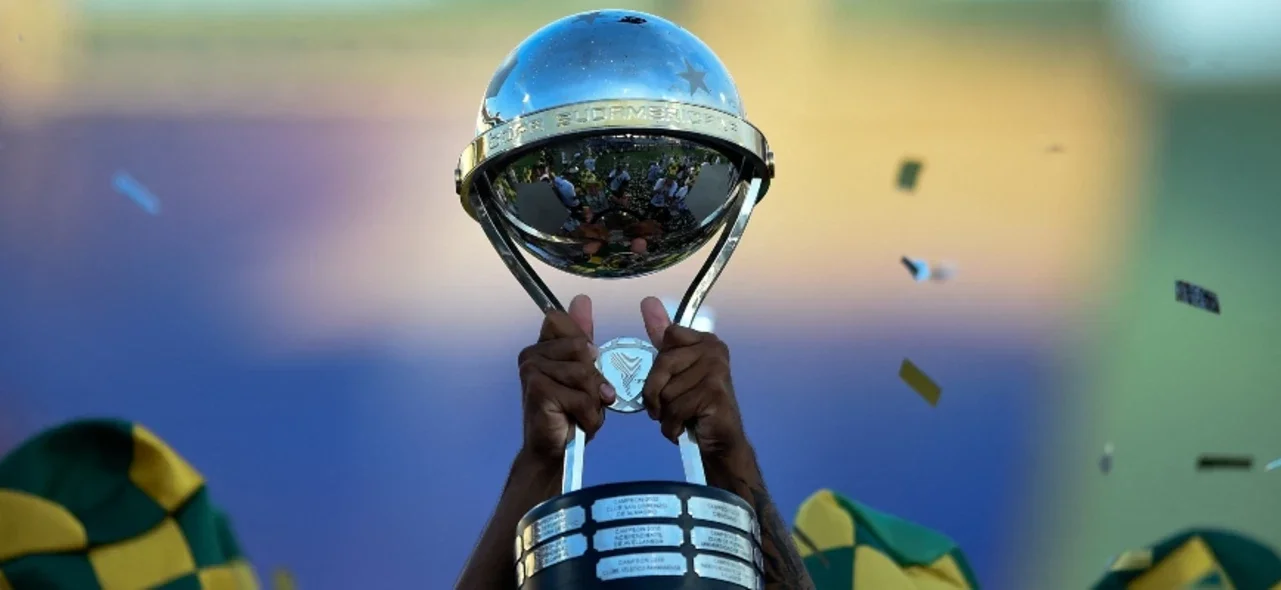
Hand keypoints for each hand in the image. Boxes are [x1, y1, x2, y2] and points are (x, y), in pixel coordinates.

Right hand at [517, 295, 616, 462]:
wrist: (552, 450)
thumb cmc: (568, 412)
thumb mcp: (582, 373)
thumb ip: (582, 339)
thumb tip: (581, 299)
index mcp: (542, 346)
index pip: (563, 321)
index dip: (581, 343)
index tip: (585, 365)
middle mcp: (531, 354)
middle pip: (583, 349)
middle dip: (594, 378)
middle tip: (587, 398)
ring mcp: (532, 371)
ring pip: (585, 374)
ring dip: (593, 400)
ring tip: (583, 413)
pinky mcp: (538, 390)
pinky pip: (581, 396)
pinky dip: (589, 415)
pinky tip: (578, 423)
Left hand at [639, 296, 746, 458]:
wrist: (720, 442)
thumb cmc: (695, 407)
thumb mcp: (674, 371)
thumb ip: (663, 339)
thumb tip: (648, 301)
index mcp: (705, 340)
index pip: (667, 338)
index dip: (658, 369)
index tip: (670, 383)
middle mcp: (714, 350)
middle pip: (662, 364)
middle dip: (656, 394)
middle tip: (667, 409)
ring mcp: (716, 370)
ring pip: (666, 391)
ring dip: (666, 414)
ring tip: (681, 418)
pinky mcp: (714, 393)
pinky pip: (675, 408)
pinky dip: (672, 426)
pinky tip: (684, 428)